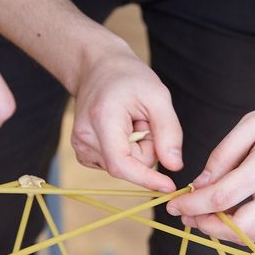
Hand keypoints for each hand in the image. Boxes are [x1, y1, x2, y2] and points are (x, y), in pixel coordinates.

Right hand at [70, 44, 182, 191]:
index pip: (122, 164)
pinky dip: (127, 150)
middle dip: (147, 148)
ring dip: (137, 148)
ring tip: (132, 121)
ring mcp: (80, 147)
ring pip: (124, 166)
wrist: (98, 68)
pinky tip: (122, 129)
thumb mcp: (158, 96)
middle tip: (146, 120)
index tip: (169, 186)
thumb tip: (174, 166)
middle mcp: (85, 137)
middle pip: (129, 165)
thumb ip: (168, 132)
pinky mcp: (83, 153)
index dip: (146, 179)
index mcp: (102, 120)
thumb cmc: (129, 78)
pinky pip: (117, 163)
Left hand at [167, 89, 254, 242]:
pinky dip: (245, 222)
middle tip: (189, 216)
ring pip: (252, 235)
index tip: (174, 205)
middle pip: (238, 230)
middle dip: (206, 228)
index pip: (221, 199)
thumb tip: (200, 185)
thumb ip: (223, 155)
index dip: (192, 206)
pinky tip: (234, 206)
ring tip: (207, 213)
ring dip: (224, 230)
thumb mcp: (253, 124)